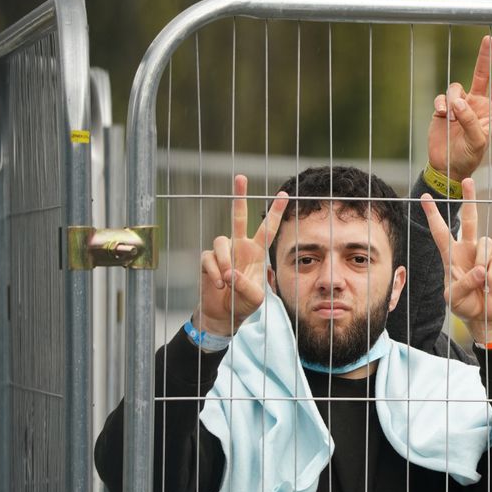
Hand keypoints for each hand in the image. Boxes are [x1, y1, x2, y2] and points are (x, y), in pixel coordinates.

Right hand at [194, 175, 287, 335]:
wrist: (223, 314)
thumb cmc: (243, 304)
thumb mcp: (254, 298)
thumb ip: (246, 286)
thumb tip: (231, 273)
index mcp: (256, 252)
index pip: (268, 229)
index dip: (276, 212)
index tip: (284, 194)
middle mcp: (239, 247)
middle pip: (238, 216)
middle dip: (240, 197)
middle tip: (241, 177)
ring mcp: (223, 252)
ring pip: (221, 241)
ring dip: (225, 261)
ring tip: (228, 280)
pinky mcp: (207, 260)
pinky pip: (209, 258)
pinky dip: (214, 272)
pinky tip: (218, 284)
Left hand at [421, 178, 491, 343]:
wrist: (484, 315)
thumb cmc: (464, 304)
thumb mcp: (454, 298)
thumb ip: (464, 283)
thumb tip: (481, 269)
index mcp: (451, 255)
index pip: (440, 231)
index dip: (433, 215)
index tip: (425, 197)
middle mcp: (467, 250)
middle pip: (469, 219)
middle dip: (469, 199)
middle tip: (468, 180)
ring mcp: (484, 255)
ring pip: (485, 243)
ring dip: (481, 262)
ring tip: (480, 282)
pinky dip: (491, 276)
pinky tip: (489, 285)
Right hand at [427, 35, 491, 182]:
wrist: (447, 166)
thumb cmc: (468, 156)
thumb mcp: (476, 142)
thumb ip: (470, 120)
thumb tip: (459, 101)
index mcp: (491, 111)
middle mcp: (476, 104)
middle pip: (481, 75)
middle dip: (485, 57)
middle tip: (489, 39)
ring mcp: (460, 105)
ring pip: (456, 88)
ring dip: (453, 99)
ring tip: (451, 118)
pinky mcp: (443, 110)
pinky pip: (442, 98)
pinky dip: (441, 104)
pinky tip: (442, 115)